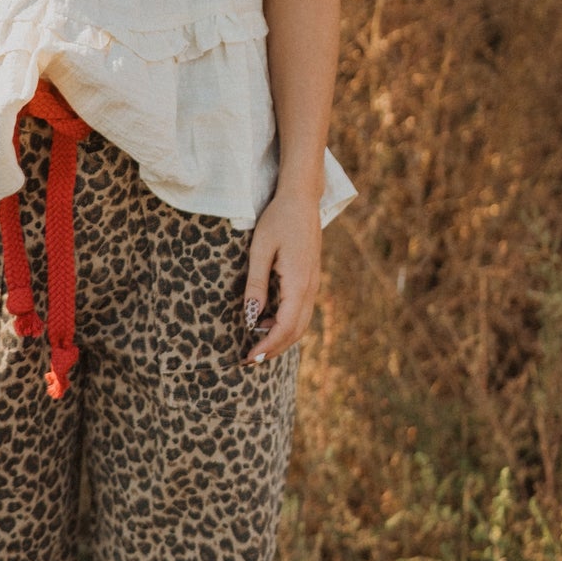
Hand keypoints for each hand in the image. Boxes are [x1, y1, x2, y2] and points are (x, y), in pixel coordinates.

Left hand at [243, 181, 321, 362]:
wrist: (301, 199)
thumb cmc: (278, 220)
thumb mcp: (260, 250)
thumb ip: (256, 285)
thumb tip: (251, 317)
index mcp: (299, 283)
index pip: (285, 326)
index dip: (268, 346)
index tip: (249, 358)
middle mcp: (310, 288)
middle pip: (296, 331)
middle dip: (273, 349)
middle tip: (249, 361)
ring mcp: (313, 284)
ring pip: (300, 324)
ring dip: (280, 338)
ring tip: (256, 346)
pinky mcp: (310, 280)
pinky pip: (301, 311)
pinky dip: (285, 324)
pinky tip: (267, 322)